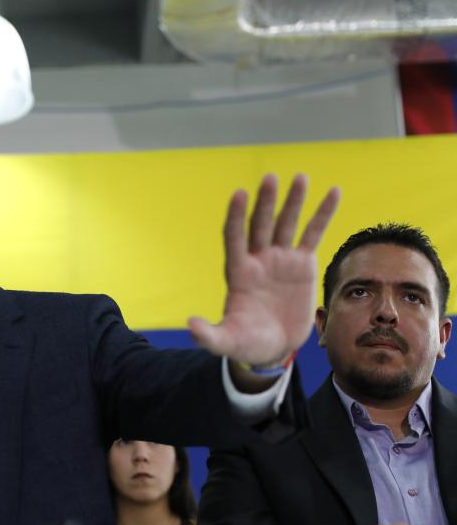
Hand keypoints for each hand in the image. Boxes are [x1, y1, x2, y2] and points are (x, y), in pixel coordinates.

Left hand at [188, 174, 339, 366]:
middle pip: (260, 225)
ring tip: (300, 177)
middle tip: (269, 178)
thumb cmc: (246, 343)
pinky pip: (313, 234)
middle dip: (265, 203)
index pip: (234, 237)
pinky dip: (323, 213)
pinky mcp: (302, 264)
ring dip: (293, 201)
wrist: (273, 347)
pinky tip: (333, 191)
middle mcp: (258, 259)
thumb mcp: (227, 341)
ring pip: (286, 224)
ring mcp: (280, 259)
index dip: (236, 217)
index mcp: (238, 272)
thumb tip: (190, 326)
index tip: (239, 194)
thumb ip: (209, 335)